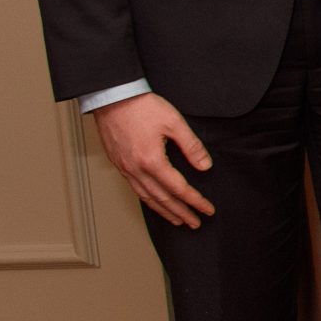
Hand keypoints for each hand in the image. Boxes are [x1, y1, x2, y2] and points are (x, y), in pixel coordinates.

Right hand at [91, 93, 215, 227]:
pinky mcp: (119, 164)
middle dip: (181, 213)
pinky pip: (135, 188)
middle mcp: (136, 169)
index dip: (195, 201)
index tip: (208, 210)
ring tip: (177, 220)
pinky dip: (148, 200)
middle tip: (195, 223)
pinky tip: (154, 202)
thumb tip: (205, 166)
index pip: (179, 188)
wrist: (113, 97)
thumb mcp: (174, 123)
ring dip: (164, 211)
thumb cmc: (141, 107)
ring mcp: (125, 168)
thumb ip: (191, 146)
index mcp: (152, 161)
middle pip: (162, 199)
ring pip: (146, 197)